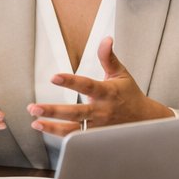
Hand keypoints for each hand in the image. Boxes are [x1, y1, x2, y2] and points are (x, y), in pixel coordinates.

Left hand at [27, 37, 172, 135]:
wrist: (144, 120)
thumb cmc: (130, 95)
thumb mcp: (121, 73)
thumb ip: (108, 57)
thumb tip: (106, 39)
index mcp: (107, 92)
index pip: (87, 86)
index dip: (70, 81)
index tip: (54, 77)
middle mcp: (101, 111)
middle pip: (75, 112)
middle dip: (53, 111)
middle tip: (34, 108)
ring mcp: (98, 127)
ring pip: (73, 129)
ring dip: (52, 127)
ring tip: (36, 121)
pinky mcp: (95, 137)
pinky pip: (75, 138)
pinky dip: (60, 135)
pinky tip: (44, 127)